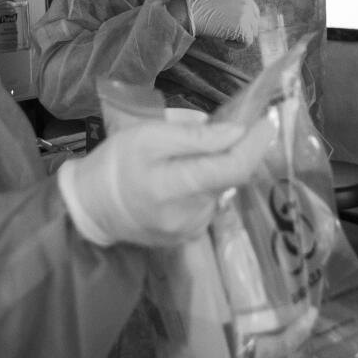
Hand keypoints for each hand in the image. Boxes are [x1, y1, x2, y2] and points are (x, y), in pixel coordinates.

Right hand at [57, 116, 275, 246]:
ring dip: (214, 169)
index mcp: (177, 187)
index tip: (267, 120)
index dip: (256, 144)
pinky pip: (208, 204)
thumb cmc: (116, 163)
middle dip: (231, 151)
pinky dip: (203, 186)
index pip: (234, 167)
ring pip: (220, 190)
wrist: (90, 207)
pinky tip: (180, 179)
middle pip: (229, 178)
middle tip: (214, 130)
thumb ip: (194, 137)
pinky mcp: (188, 236)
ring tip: (184, 157)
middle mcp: (192, 215)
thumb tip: (237, 132)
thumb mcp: (149, 137)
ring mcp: (191, 230)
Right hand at [184, 0, 259, 44]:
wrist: (192, 13)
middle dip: (243, 32)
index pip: (255, 12)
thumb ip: (233, 7)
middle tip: (229, 36)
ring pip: (251, 34)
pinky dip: (236, 46)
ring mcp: (245, 16)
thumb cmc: (200, 9)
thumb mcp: (220, 1)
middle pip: (255, 24)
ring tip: (224, 38)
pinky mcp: (242, 28)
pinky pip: (246, 42)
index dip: (248, 23)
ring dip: (238, 39)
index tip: (238, 31)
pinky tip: (224, 42)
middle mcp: (246, 4)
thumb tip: (240, 22)